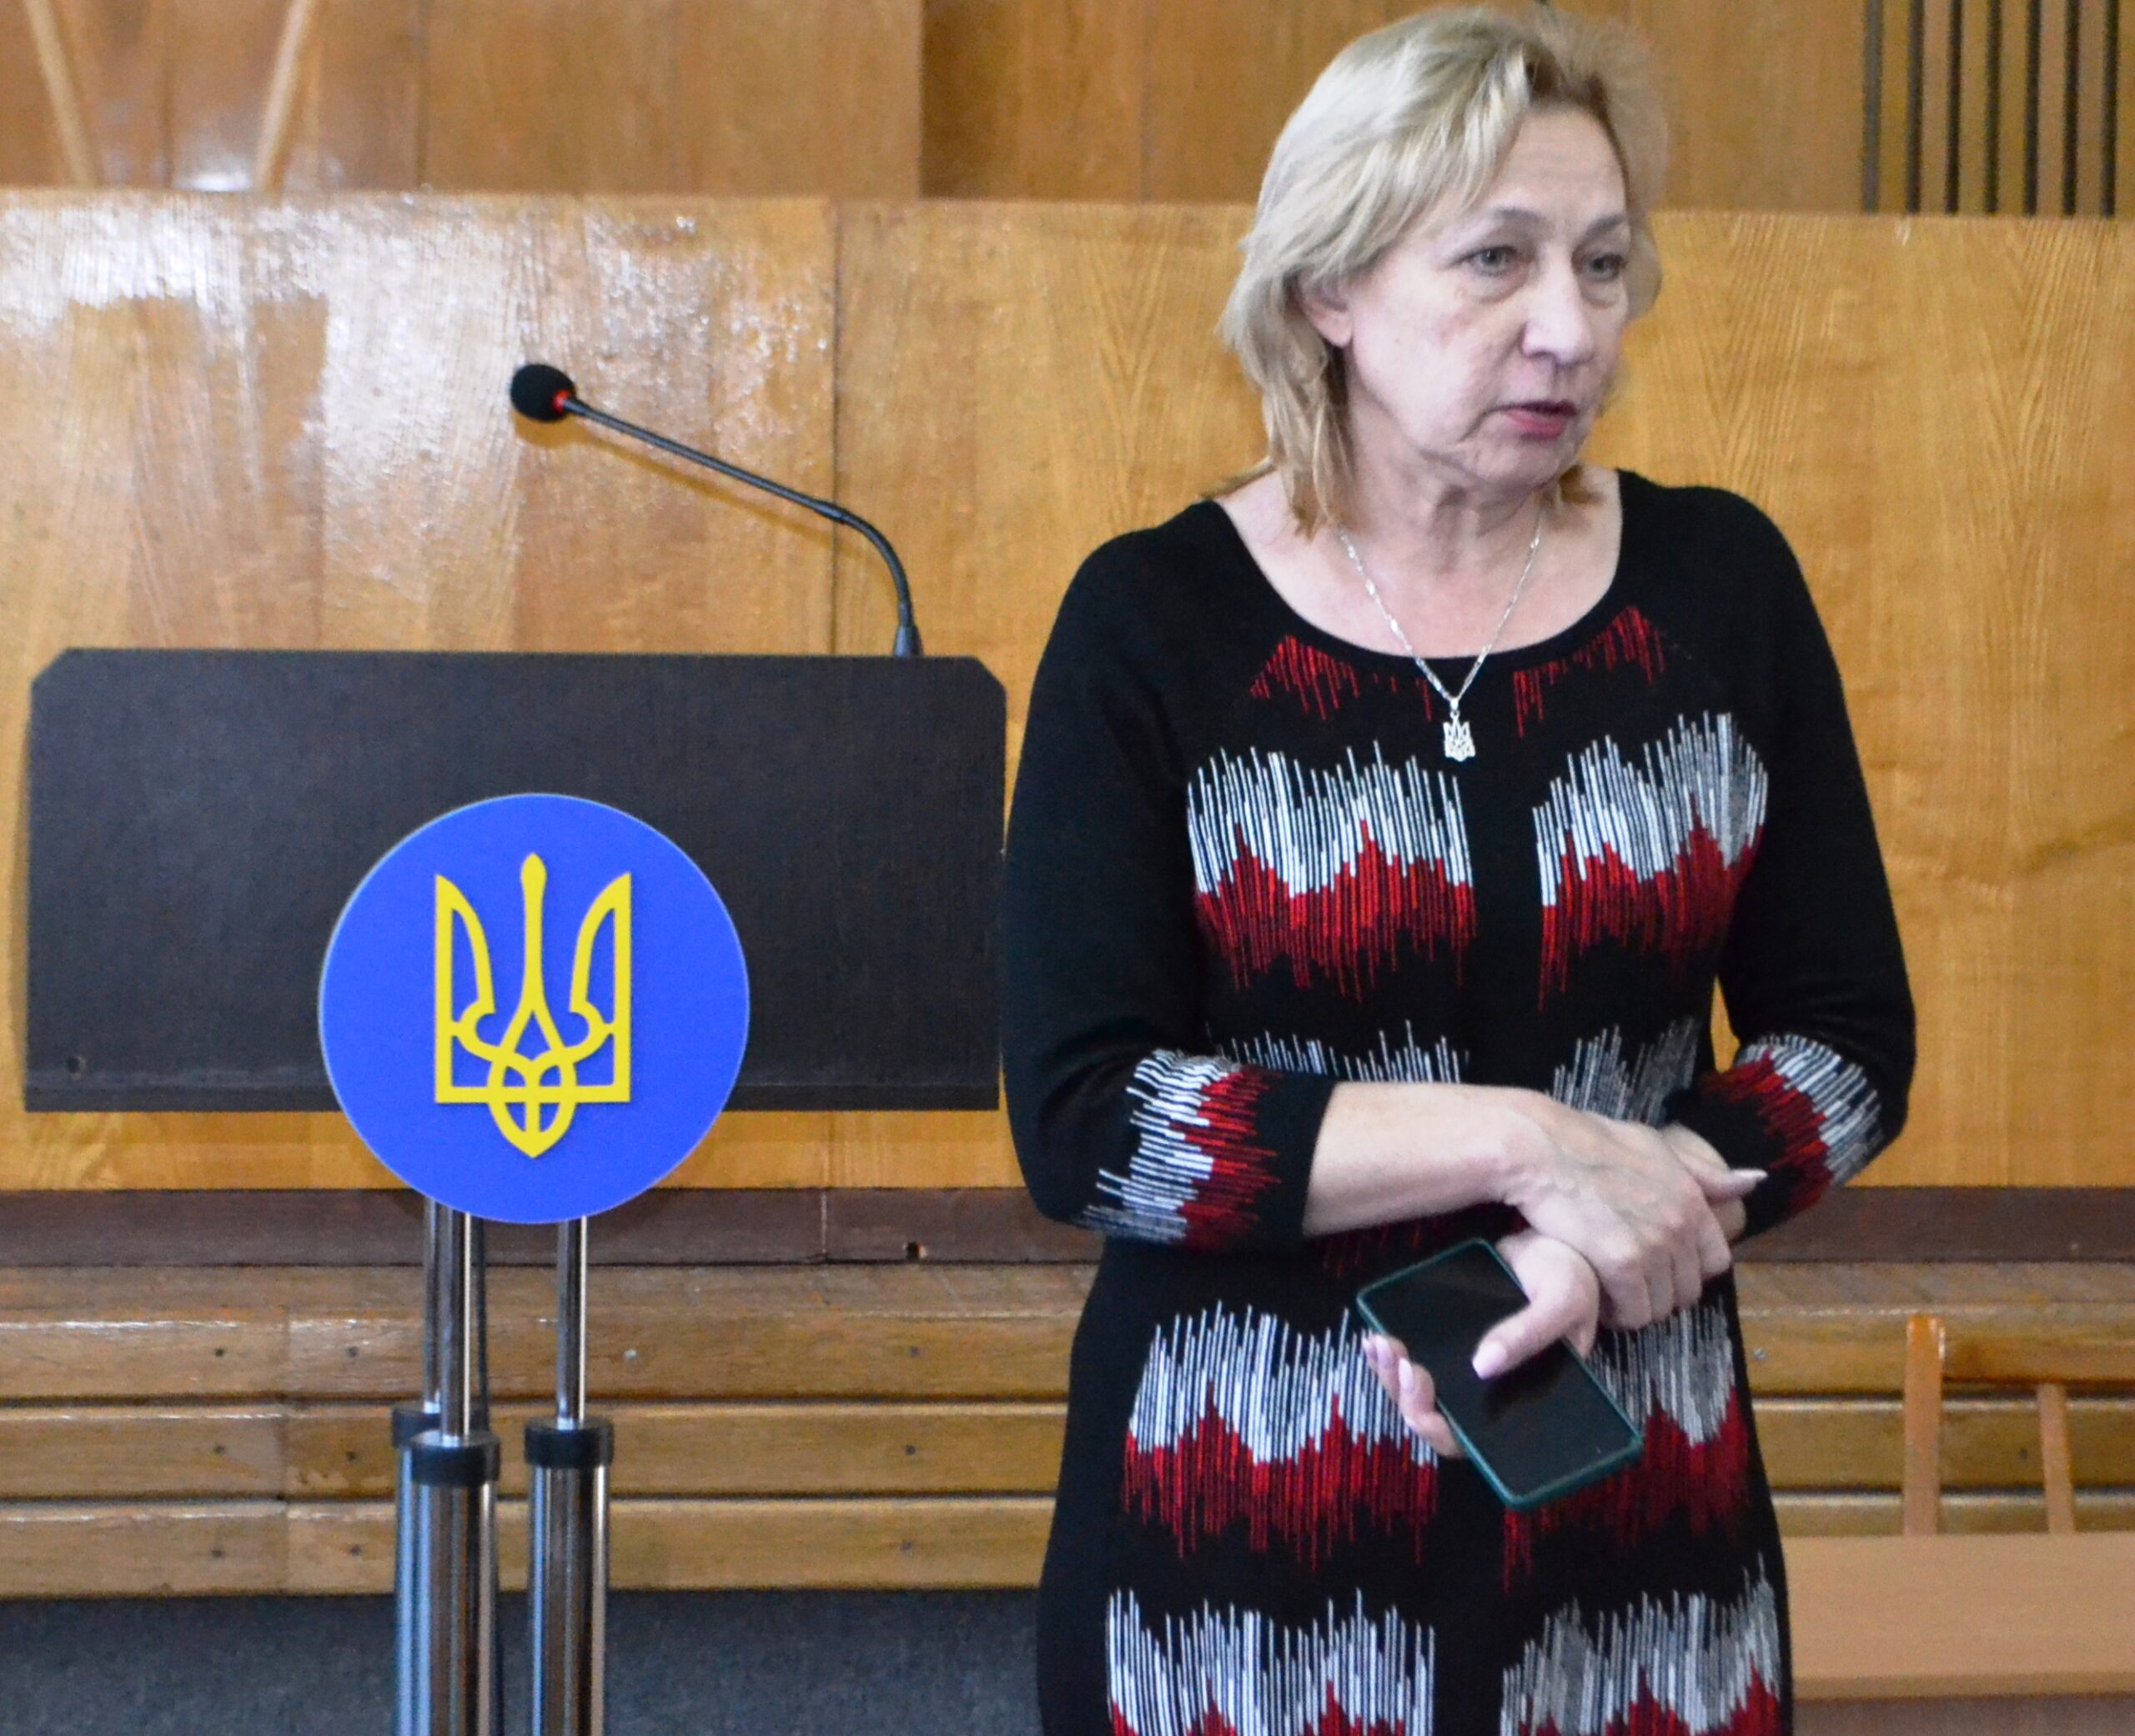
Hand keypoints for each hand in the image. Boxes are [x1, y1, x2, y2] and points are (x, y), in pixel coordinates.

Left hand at [1360, 1230, 1601, 1457]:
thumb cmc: (1575, 1279)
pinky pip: (1414, 1359)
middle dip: (1408, 1397)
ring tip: (1380, 1345)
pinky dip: (1390, 1355)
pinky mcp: (1448, 1340)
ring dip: (1391, 1376)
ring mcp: (1466, 1368)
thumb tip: (1482, 1366)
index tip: (1421, 1407)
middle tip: (1399, 1361)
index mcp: (1525, 1400)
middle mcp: (1491, 1393)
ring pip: (1418, 1392)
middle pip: (1438, 1417)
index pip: (1477, 1441)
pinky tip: (1373, 1337)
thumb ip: (1529, 1333)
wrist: (1557, 1243)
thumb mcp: (1562, 1302)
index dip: (1442, 1432)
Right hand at [1501, 1095, 1761, 1330]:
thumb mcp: (1652, 1147)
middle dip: (1659, 1290)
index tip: (1656, 1264)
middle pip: (1688, 1290)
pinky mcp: (1622, 1263)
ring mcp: (1654, 1244)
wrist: (1540, 1148)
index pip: (1715, 1261)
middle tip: (1625, 1279)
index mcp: (1692, 1198)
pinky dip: (1615, 1312)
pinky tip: (1596, 1292)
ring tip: (1609, 1286)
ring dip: (1636, 1304)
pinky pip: (1633, 1312)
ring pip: (1661, 1306)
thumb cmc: (1588, 1142)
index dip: (1685, 1269)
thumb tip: (1753, 1181)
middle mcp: (1681, 1223)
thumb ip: (1702, 1173)